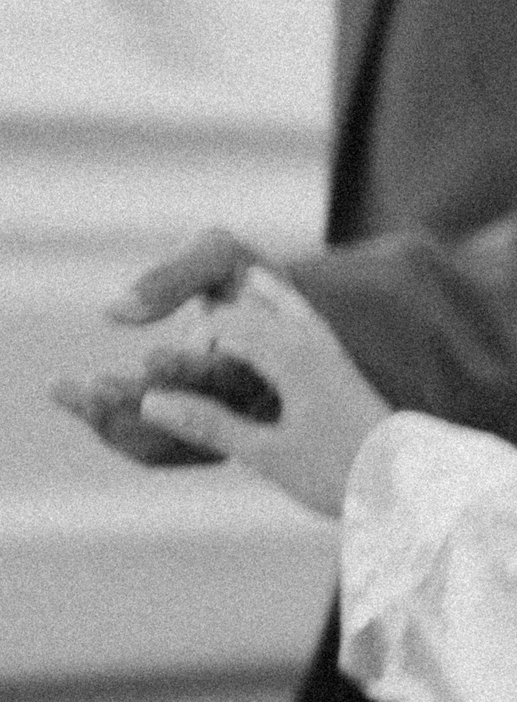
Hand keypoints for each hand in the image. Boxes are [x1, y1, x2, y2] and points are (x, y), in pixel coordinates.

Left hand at [48, 227, 274, 465]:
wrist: (266, 308)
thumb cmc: (239, 270)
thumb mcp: (217, 254)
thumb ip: (172, 278)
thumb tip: (114, 313)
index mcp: (269, 366)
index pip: (228, 378)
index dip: (189, 371)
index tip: (149, 358)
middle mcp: (248, 410)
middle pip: (194, 427)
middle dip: (141, 407)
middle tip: (94, 386)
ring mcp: (221, 433)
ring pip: (166, 447)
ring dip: (113, 423)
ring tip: (62, 388)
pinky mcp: (193, 438)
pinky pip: (150, 446)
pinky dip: (107, 423)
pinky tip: (64, 392)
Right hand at [131, 267, 393, 518]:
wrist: (411, 487)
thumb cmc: (340, 475)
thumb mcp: (268, 456)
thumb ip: (210, 424)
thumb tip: (148, 403)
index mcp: (289, 353)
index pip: (222, 324)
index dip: (192, 348)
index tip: (179, 385)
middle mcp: (310, 338)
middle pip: (244, 307)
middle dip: (211, 327)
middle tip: (185, 361)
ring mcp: (328, 346)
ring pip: (274, 302)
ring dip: (241, 308)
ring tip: (217, 322)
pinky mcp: (339, 360)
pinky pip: (296, 316)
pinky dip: (271, 310)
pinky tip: (260, 318)